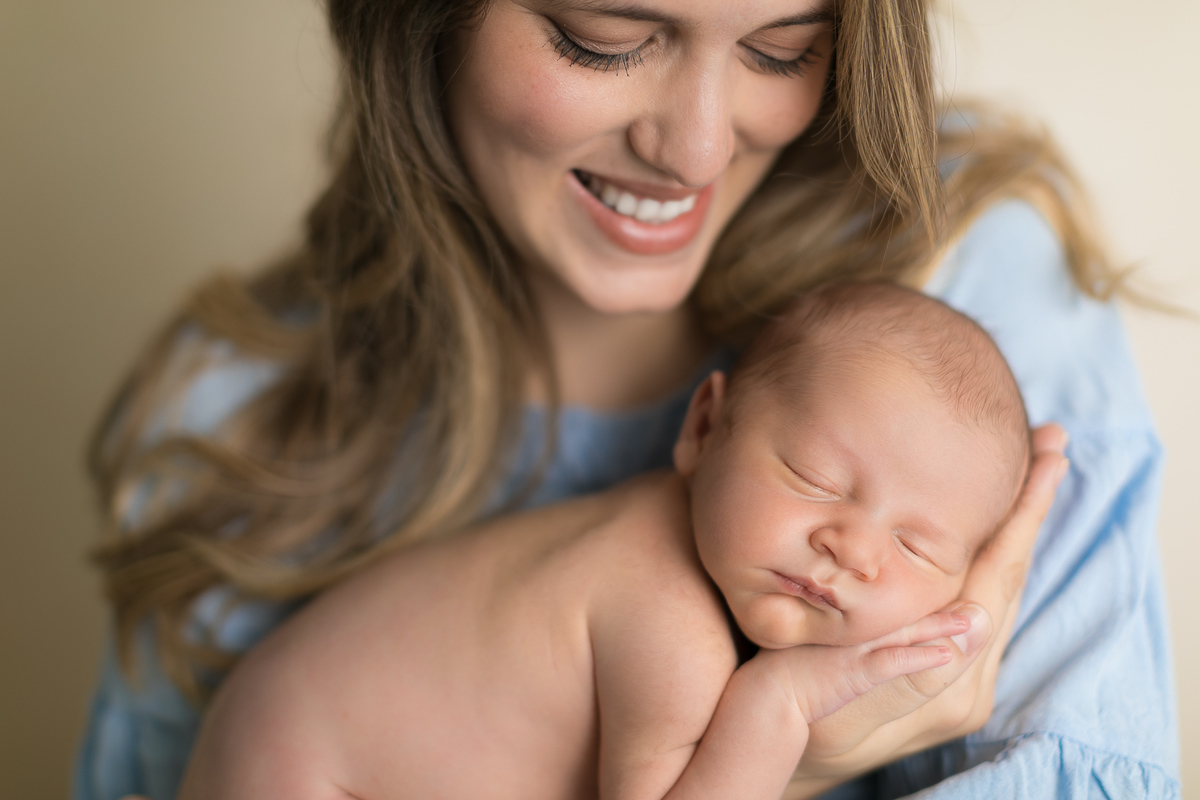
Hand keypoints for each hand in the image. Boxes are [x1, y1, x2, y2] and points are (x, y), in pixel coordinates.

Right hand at [788, 424, 1068, 792]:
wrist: (776, 747)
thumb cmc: (790, 711)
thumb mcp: (831, 689)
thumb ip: (894, 663)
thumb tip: (974, 625)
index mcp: (947, 677)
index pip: (998, 574)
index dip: (1022, 512)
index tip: (1046, 456)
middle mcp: (970, 682)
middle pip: (1012, 574)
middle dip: (1033, 506)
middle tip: (1053, 442)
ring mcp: (967, 683)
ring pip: (1002, 586)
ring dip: (1019, 525)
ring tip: (1035, 469)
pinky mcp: (955, 680)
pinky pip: (985, 602)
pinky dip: (996, 554)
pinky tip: (994, 527)